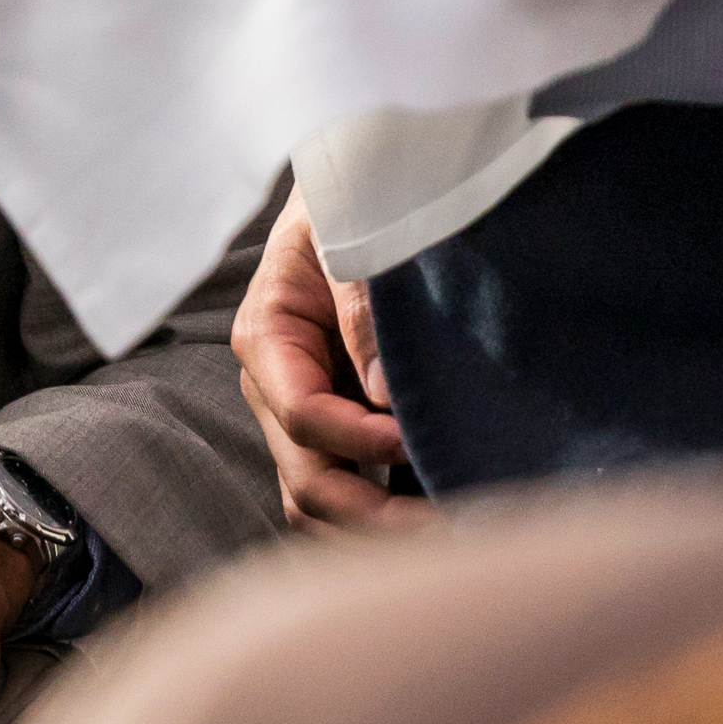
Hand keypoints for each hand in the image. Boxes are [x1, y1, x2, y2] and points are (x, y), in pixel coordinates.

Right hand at [231, 194, 429, 536]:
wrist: (357, 183)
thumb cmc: (354, 199)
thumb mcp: (352, 233)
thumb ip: (362, 309)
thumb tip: (385, 397)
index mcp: (267, 335)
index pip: (304, 415)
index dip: (361, 440)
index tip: (419, 438)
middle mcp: (274, 387)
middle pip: (308, 484)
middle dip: (377, 519)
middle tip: (455, 528)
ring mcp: (299, 415)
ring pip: (319, 506)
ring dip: (380, 535)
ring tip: (455, 539)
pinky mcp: (334, 429)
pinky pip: (345, 493)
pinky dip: (384, 523)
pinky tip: (443, 521)